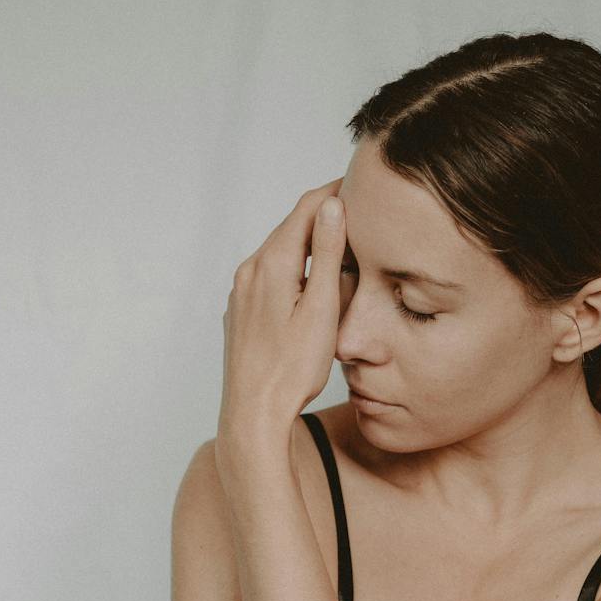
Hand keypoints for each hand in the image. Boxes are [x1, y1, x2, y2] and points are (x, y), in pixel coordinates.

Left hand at [219, 179, 345, 443]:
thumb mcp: (322, 308)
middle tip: (358, 215)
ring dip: (309, 246)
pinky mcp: (240, 313)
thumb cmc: (291, 370)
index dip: (335, 192)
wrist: (253, 414)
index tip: (360, 186)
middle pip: (291, 228)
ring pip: (280, 254)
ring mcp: (241, 293)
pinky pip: (269, 278)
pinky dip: (293, 271)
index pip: (306, 209)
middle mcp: (249, 272)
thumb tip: (333, 206)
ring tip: (342, 250)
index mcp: (271, 264)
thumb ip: (329, 254)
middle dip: (324, 218)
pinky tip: (312, 288)